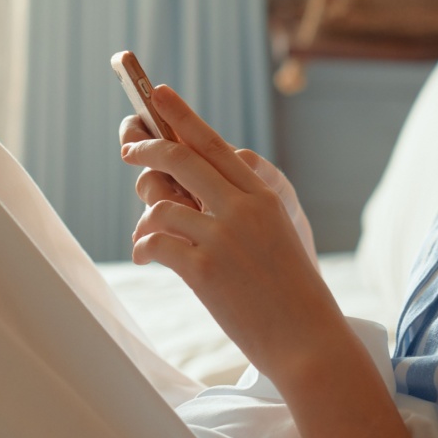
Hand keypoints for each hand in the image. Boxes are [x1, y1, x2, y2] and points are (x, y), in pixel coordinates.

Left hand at [120, 85, 346, 381]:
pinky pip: (155, 241)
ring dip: (145, 217)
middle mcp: (243, 208)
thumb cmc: (290, 295)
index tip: (158, 96)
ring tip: (146, 238)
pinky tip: (146, 256)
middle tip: (129, 149)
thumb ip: (240, 212)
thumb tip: (184, 196)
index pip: (215, 144)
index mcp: (263, 197)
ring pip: (161, 204)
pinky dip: (144, 246)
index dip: (182, 116)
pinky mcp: (204, 269)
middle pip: (181, 158)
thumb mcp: (276, 239)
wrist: (309, 341)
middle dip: (147, 148)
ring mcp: (223, 237)